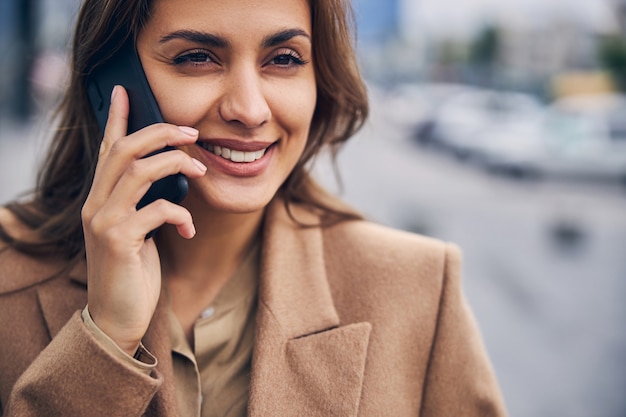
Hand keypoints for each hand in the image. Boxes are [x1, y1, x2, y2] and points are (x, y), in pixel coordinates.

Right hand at [81, 85, 206, 354]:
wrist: (117, 317)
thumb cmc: (133, 272)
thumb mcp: (138, 231)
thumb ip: (144, 203)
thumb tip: (173, 176)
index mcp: (100, 199)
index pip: (107, 149)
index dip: (117, 118)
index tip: (125, 91)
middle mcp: (95, 205)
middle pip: (124, 151)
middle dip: (161, 133)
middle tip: (192, 133)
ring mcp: (103, 222)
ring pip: (138, 171)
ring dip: (176, 165)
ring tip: (202, 171)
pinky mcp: (118, 242)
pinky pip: (156, 210)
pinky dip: (180, 214)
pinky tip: (189, 229)